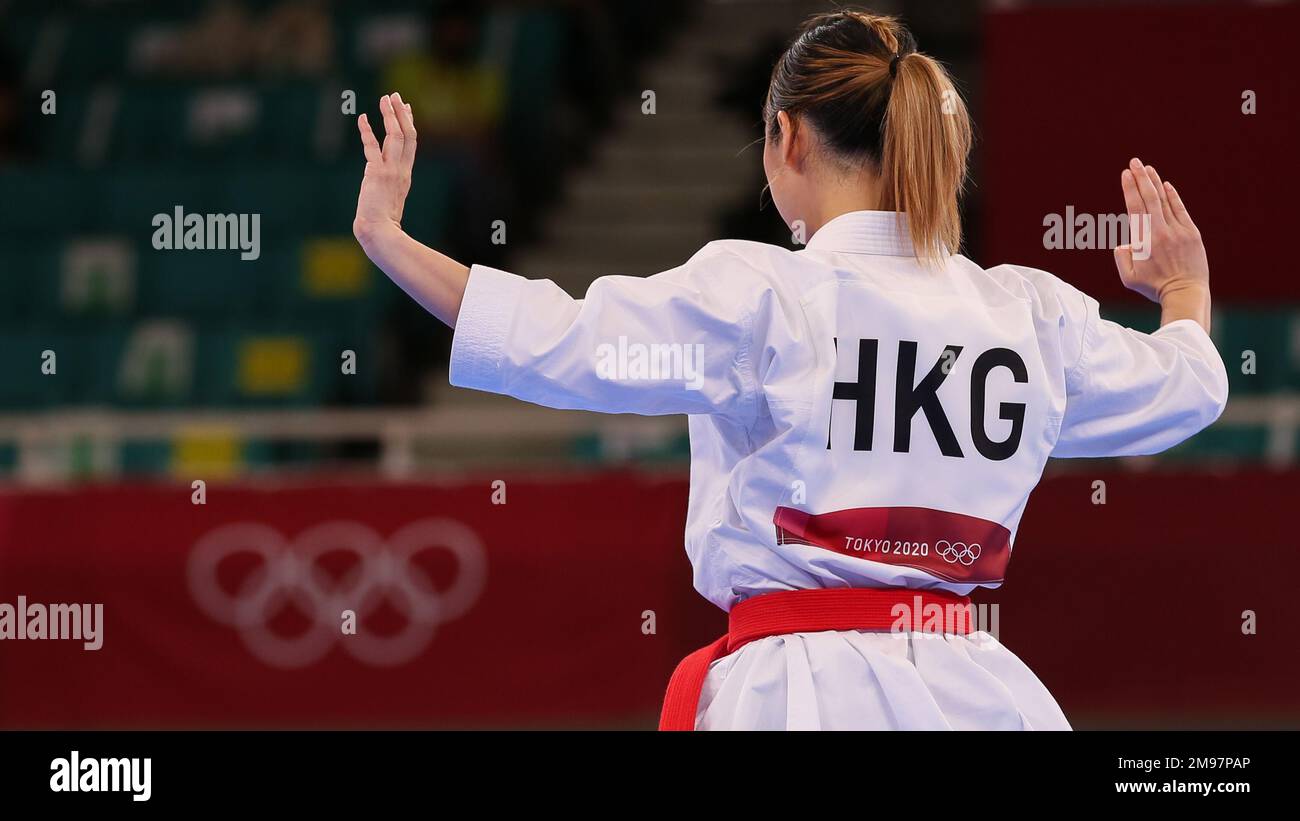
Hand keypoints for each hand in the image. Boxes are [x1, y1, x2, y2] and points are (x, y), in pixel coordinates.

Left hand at [353, 92, 416, 243]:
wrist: (380, 233)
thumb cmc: (382, 224)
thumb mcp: (389, 202)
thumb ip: (386, 189)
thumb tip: (377, 186)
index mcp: (405, 175)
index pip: (410, 144)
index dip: (408, 124)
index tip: (406, 109)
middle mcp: (401, 170)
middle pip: (407, 135)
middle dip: (402, 114)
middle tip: (396, 96)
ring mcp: (391, 171)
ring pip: (395, 136)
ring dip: (391, 115)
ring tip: (386, 98)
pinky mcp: (377, 174)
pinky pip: (373, 148)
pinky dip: (368, 132)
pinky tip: (363, 118)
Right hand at [1114, 157, 1207, 303]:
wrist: (1186, 293)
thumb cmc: (1154, 288)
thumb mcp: (1129, 278)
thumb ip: (1121, 259)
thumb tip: (1121, 243)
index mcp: (1144, 241)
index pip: (1135, 208)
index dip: (1130, 189)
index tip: (1125, 174)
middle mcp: (1161, 231)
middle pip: (1149, 198)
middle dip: (1140, 178)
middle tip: (1134, 162)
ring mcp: (1178, 231)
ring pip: (1164, 201)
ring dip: (1155, 183)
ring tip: (1147, 168)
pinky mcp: (1191, 234)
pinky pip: (1180, 210)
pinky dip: (1172, 196)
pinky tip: (1165, 185)